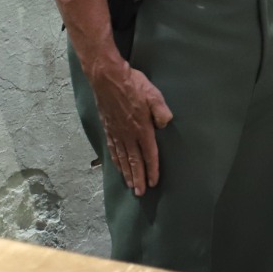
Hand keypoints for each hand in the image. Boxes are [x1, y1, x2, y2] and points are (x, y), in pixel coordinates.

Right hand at [85, 58, 172, 195]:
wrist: (107, 78)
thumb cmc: (133, 84)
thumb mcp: (154, 94)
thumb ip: (161, 111)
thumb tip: (165, 124)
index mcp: (141, 128)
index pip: (149, 154)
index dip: (152, 169)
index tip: (154, 183)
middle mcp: (128, 134)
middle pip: (134, 161)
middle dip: (138, 178)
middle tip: (140, 193)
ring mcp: (116, 133)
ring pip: (122, 158)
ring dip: (127, 173)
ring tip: (131, 186)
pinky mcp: (108, 129)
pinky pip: (113, 150)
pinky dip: (116, 162)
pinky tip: (118, 168)